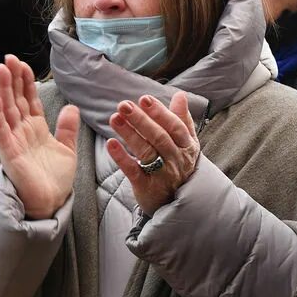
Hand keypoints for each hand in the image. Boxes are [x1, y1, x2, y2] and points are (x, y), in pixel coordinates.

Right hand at [0, 55, 79, 219]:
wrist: (50, 202)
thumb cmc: (55, 178)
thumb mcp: (67, 149)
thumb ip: (67, 128)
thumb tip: (73, 107)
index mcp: (37, 129)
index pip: (30, 100)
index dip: (27, 82)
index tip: (23, 64)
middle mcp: (23, 132)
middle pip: (16, 100)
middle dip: (13, 79)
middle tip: (9, 57)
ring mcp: (14, 141)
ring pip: (7, 110)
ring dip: (3, 89)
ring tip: (1, 68)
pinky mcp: (9, 152)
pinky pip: (1, 130)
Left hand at [106, 91, 199, 215]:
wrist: (176, 200)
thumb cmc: (179, 165)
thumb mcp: (186, 143)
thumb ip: (182, 119)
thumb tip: (180, 95)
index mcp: (186, 146)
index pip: (175, 126)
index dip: (160, 113)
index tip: (144, 99)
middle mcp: (176, 159)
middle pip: (159, 137)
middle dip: (141, 120)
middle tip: (124, 105)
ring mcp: (162, 173)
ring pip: (146, 152)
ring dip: (129, 134)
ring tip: (114, 118)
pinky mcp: (146, 186)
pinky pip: (133, 171)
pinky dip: (122, 157)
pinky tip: (110, 144)